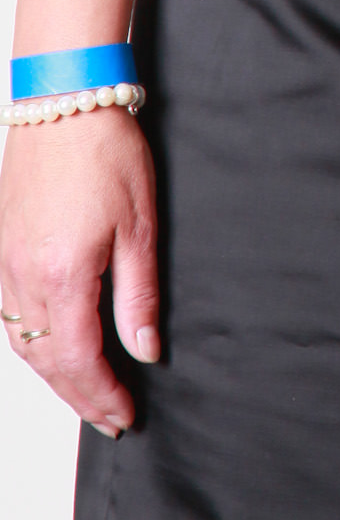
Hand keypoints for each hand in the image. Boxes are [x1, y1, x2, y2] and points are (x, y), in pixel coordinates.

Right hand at [0, 111, 159, 434]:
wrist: (63, 100)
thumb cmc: (106, 152)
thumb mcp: (141, 226)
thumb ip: (139, 295)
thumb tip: (146, 349)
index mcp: (61, 276)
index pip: (79, 359)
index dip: (102, 395)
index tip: (125, 416)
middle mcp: (21, 277)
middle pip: (45, 360)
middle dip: (78, 395)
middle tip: (109, 419)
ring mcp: (3, 262)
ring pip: (20, 341)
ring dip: (52, 374)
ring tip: (84, 393)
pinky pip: (6, 313)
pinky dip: (29, 342)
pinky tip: (50, 347)